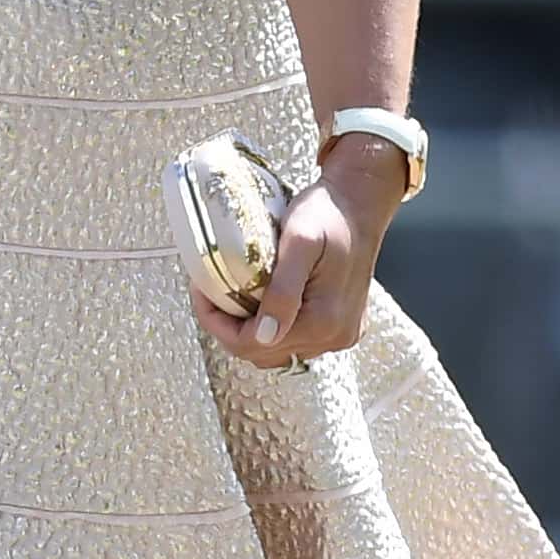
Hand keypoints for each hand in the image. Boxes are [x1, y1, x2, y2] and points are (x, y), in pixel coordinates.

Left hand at [205, 141, 398, 367]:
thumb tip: (265, 335)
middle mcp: (335, 336)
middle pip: (261, 352)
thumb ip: (282, 290)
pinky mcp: (341, 327)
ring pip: (276, 351)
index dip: (217, 323)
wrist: (358, 205)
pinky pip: (295, 341)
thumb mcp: (299, 242)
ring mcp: (340, 335)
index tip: (201, 291)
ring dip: (249, 330)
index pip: (250, 344)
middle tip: (212, 292)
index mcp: (323, 321)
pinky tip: (260, 300)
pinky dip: (271, 326)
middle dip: (229, 327)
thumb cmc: (326, 214)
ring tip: (233, 295)